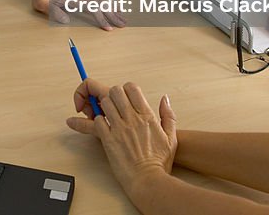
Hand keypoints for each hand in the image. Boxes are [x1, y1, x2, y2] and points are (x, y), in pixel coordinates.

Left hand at [47, 0, 125, 29]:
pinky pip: (99, 1)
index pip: (93, 9)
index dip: (101, 19)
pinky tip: (114, 8)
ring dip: (113, 11)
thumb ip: (54, 12)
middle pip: (101, 5)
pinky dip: (108, 5)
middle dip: (113, 15)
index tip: (109, 28)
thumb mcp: (44, 4)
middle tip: (123, 25)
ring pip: (102, 2)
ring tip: (123, 18)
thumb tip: (66, 20)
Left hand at [66, 80, 176, 195]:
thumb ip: (168, 115)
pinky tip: (104, 128)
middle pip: (115, 91)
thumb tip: (165, 99)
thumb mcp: (171, 137)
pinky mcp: (108, 140)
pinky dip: (98, 122)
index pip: (132, 88)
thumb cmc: (159, 163)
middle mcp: (132, 119)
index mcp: (147, 116)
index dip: (127, 89)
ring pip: (105, 103)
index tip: (127, 97)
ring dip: (105, 107)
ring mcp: (119, 129)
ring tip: (109, 116)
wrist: (148, 181)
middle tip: (115, 104)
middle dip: (114, 95)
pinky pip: (97, 121)